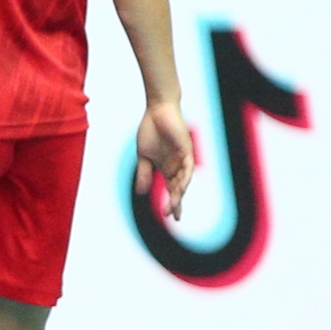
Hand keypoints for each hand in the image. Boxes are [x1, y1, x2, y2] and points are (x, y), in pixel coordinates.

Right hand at [134, 99, 194, 219]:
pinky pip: (188, 168)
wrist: (157, 112)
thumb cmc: (150, 131)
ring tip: (172, 206)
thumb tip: (141, 193)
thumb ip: (144, 174)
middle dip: (175, 203)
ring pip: (183, 181)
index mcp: (166, 168)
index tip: (171, 217)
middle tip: (172, 216)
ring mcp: (183, 159)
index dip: (173, 203)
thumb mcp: (143, 156)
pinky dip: (184, 179)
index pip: (171, 190)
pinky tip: (180, 188)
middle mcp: (177, 166)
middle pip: (178, 189)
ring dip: (178, 194)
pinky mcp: (187, 151)